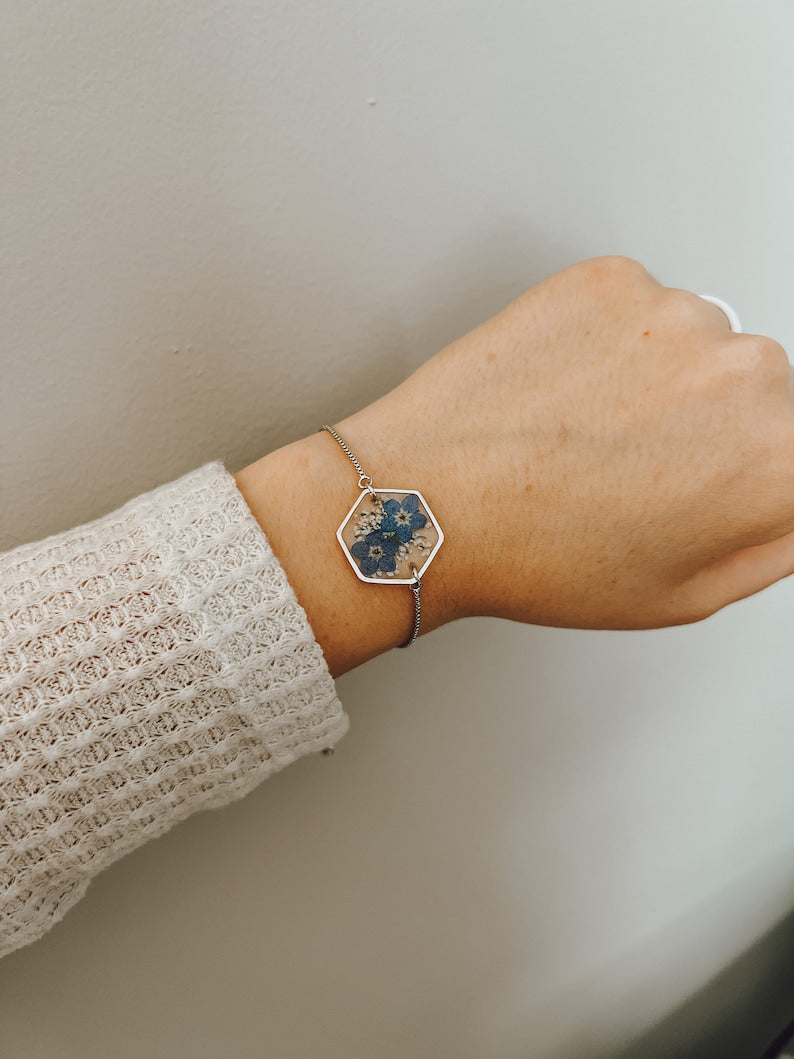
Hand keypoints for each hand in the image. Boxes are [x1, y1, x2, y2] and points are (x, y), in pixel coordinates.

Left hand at [338, 255, 793, 629]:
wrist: (427, 502)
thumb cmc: (535, 555)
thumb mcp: (684, 593)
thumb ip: (773, 541)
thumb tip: (788, 500)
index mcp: (779, 459)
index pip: (792, 448)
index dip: (746, 470)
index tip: (702, 475)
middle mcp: (746, 372)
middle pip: (757, 390)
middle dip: (710, 425)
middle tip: (634, 469)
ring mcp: (675, 314)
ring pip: (694, 344)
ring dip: (657, 379)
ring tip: (584, 432)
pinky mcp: (612, 281)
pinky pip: (634, 310)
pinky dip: (606, 343)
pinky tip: (561, 394)